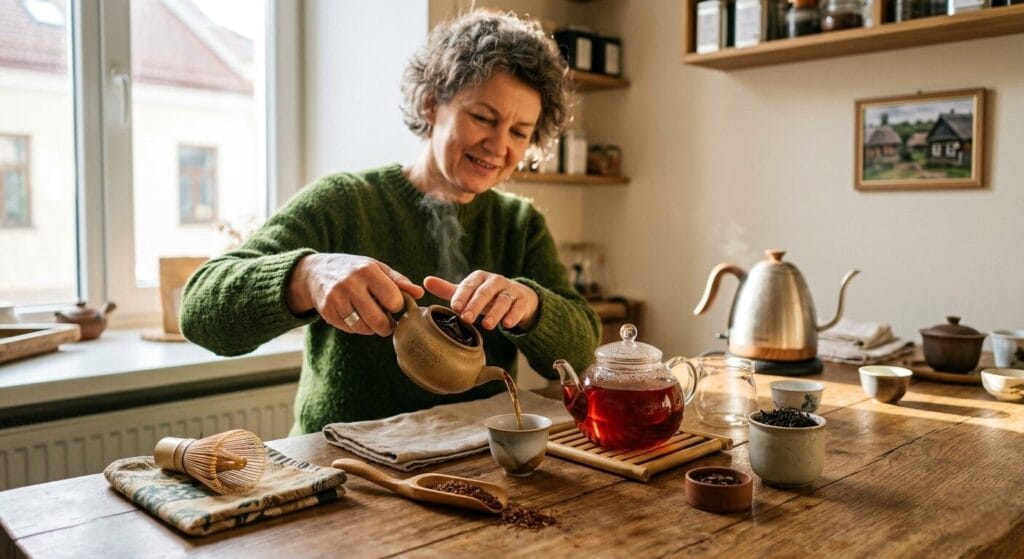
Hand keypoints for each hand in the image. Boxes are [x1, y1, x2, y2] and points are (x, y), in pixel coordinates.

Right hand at [287, 253, 423, 335]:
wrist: (315, 272)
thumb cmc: (354, 270)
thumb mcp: (376, 268)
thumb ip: (398, 281)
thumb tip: (420, 293)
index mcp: (367, 271)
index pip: (393, 300)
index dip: (397, 306)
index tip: (395, 305)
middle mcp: (350, 285)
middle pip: (378, 320)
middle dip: (387, 326)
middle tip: (388, 322)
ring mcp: (336, 300)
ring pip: (364, 328)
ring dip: (372, 328)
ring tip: (372, 318)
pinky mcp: (327, 312)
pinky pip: (350, 330)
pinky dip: (357, 328)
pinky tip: (357, 317)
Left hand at [423, 271, 537, 330]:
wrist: (518, 297)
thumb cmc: (487, 296)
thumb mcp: (469, 293)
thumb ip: (449, 290)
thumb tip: (425, 281)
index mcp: (479, 278)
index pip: (469, 285)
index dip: (462, 295)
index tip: (455, 307)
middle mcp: (495, 282)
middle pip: (485, 291)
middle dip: (476, 304)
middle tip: (466, 318)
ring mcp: (510, 290)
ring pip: (503, 300)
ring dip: (495, 312)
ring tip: (487, 325)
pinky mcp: (522, 301)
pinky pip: (518, 307)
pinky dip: (513, 315)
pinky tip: (507, 325)